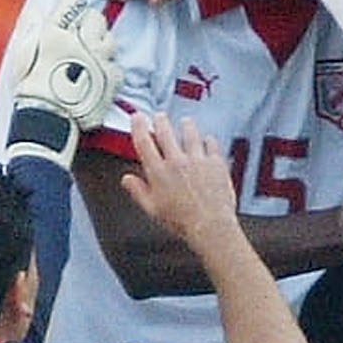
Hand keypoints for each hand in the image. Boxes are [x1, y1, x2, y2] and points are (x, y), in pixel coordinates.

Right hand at [3, 0, 122, 127]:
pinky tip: (96, 75)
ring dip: (101, 44)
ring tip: (89, 56)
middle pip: (96, 18)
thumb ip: (31, 26)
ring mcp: (100, 60)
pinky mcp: (112, 79)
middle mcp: (83, 42)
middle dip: (88, 23)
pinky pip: (116, 65)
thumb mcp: (22, 53)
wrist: (48, 119)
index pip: (71, 0)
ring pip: (109, 40)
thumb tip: (39, 9)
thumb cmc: (30, 87)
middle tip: (79, 34)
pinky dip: (108, 68)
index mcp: (58, 33)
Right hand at [120, 113, 240, 249]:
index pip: (144, 142)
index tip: (137, 118)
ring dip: (186, 125)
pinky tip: (208, 140)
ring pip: (190, 132)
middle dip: (161, 120)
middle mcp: (176, 162)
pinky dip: (208, 140)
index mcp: (158, 172)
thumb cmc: (182, 222)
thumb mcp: (153, 209)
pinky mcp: (215, 162)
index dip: (139, 126)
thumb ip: (138, 191)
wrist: (210, 226)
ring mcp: (197, 160)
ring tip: (185, 123)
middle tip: (160, 116)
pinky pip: (211, 143)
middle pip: (166, 131)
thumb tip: (127, 180)